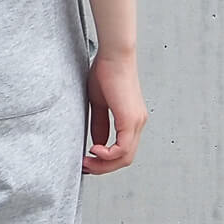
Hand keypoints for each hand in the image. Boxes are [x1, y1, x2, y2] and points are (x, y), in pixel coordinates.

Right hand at [82, 50, 147, 174]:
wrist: (114, 56)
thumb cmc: (105, 72)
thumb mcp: (99, 104)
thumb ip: (99, 124)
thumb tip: (97, 143)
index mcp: (131, 119)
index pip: (122, 150)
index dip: (104, 161)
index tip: (86, 160)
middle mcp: (137, 123)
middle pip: (125, 159)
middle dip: (103, 167)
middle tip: (85, 166)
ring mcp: (136, 122)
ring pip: (125, 157)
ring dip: (104, 164)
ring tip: (87, 161)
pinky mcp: (130, 119)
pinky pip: (122, 148)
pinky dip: (107, 154)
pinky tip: (93, 149)